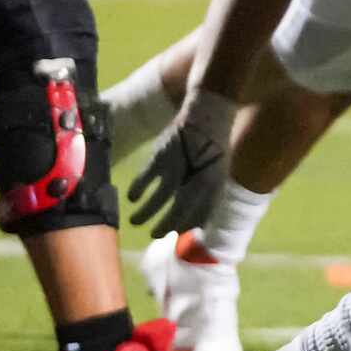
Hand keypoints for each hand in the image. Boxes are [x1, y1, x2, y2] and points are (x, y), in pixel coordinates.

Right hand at [126, 88, 235, 237]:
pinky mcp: (163, 155)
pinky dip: (138, 189)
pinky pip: (147, 177)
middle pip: (180, 210)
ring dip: (147, 213)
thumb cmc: (213, 146)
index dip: (190, 226)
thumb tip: (197, 219)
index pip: (202, 213)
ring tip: (135, 222)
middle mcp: (198, 177)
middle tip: (154, 235)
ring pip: (161, 197)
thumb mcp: (218, 170)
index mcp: (215, 183)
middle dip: (166, 225)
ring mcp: (180, 166)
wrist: (209, 113)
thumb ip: (207, 192)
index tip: (178, 236)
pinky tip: (132, 198)